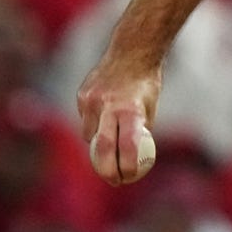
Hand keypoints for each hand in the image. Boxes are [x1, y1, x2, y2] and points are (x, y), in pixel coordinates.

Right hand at [77, 58, 161, 185]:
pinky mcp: (81, 97)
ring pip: (90, 136)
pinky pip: (85, 120)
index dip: (128, 166)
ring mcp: (91, 101)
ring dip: (100, 143)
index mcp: (131, 109)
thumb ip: (139, 132)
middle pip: (103, 148)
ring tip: (115, 132)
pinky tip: (106, 112)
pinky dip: (94, 124)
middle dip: (107, 170)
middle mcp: (108, 106)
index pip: (127, 146)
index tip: (129, 178)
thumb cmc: (145, 84)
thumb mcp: (150, 108)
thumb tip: (133, 161)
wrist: (131, 51)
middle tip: (114, 180)